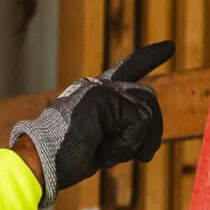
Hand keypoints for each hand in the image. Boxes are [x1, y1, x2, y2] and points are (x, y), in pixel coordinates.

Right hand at [10, 42, 170, 207]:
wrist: (40, 163)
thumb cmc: (65, 160)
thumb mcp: (101, 142)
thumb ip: (122, 130)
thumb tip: (151, 136)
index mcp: (95, 94)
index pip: (128, 69)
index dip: (149, 57)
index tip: (170, 46)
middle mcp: (97, 86)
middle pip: (147, 98)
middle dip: (153, 132)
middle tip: (143, 156)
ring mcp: (99, 88)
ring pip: (147, 110)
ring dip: (137, 142)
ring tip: (110, 155)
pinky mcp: (102, 97)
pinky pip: (139, 121)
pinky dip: (127, 144)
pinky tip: (105, 153)